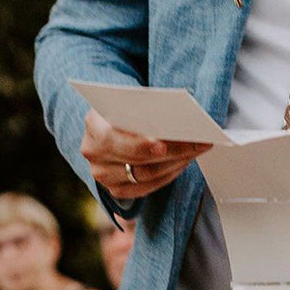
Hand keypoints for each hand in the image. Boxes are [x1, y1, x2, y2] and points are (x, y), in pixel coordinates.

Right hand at [81, 108, 209, 201]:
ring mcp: (102, 174)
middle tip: (197, 144)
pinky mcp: (115, 189)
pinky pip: (146, 188)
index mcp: (93, 125)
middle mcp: (92, 152)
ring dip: (174, 163)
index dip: (137, 144)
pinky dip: (167, 176)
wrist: (113, 124)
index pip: (112, 138)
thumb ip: (145, 107)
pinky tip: (183, 163)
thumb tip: (176, 117)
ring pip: (144, 175)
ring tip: (195, 151)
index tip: (162, 144)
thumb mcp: (130, 100)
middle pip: (135, 159)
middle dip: (171, 151)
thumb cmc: (126, 108)